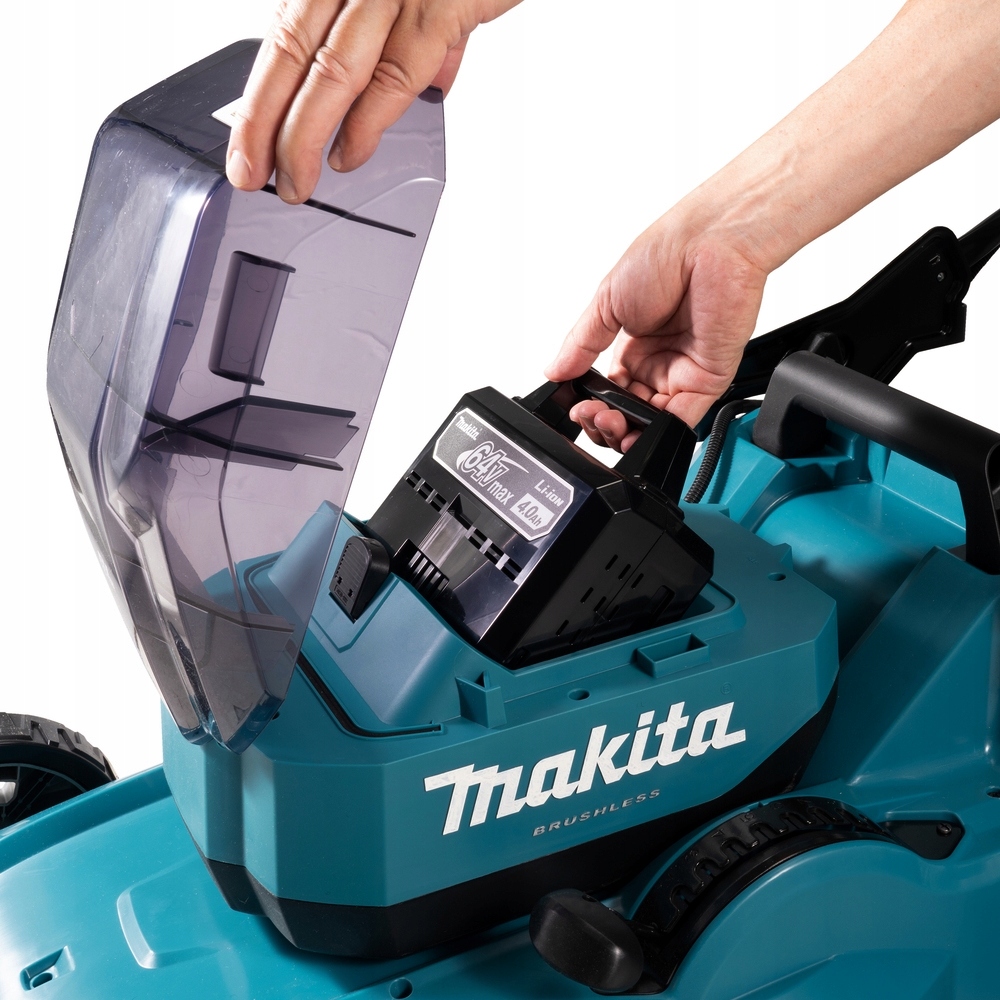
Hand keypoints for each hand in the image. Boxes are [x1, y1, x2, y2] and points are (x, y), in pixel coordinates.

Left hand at [227, 0, 521, 201]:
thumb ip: (415, 28)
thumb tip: (425, 78)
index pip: (282, 36)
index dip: (259, 97)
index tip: (246, 145)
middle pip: (293, 56)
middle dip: (267, 126)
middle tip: (256, 176)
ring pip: (334, 72)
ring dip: (309, 136)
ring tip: (299, 179)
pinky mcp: (442, 4)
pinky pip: (395, 75)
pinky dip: (369, 123)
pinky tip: (351, 153)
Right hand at [545, 201, 768, 450]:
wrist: (706, 242)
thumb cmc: (664, 255)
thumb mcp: (605, 302)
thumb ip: (580, 344)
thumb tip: (553, 372)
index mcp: (635, 344)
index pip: (610, 391)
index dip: (592, 405)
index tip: (577, 407)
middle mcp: (660, 361)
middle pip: (629, 411)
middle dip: (606, 422)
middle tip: (591, 415)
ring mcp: (685, 371)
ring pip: (653, 421)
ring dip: (628, 431)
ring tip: (609, 421)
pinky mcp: (710, 379)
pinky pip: (685, 418)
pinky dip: (660, 433)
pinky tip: (638, 433)